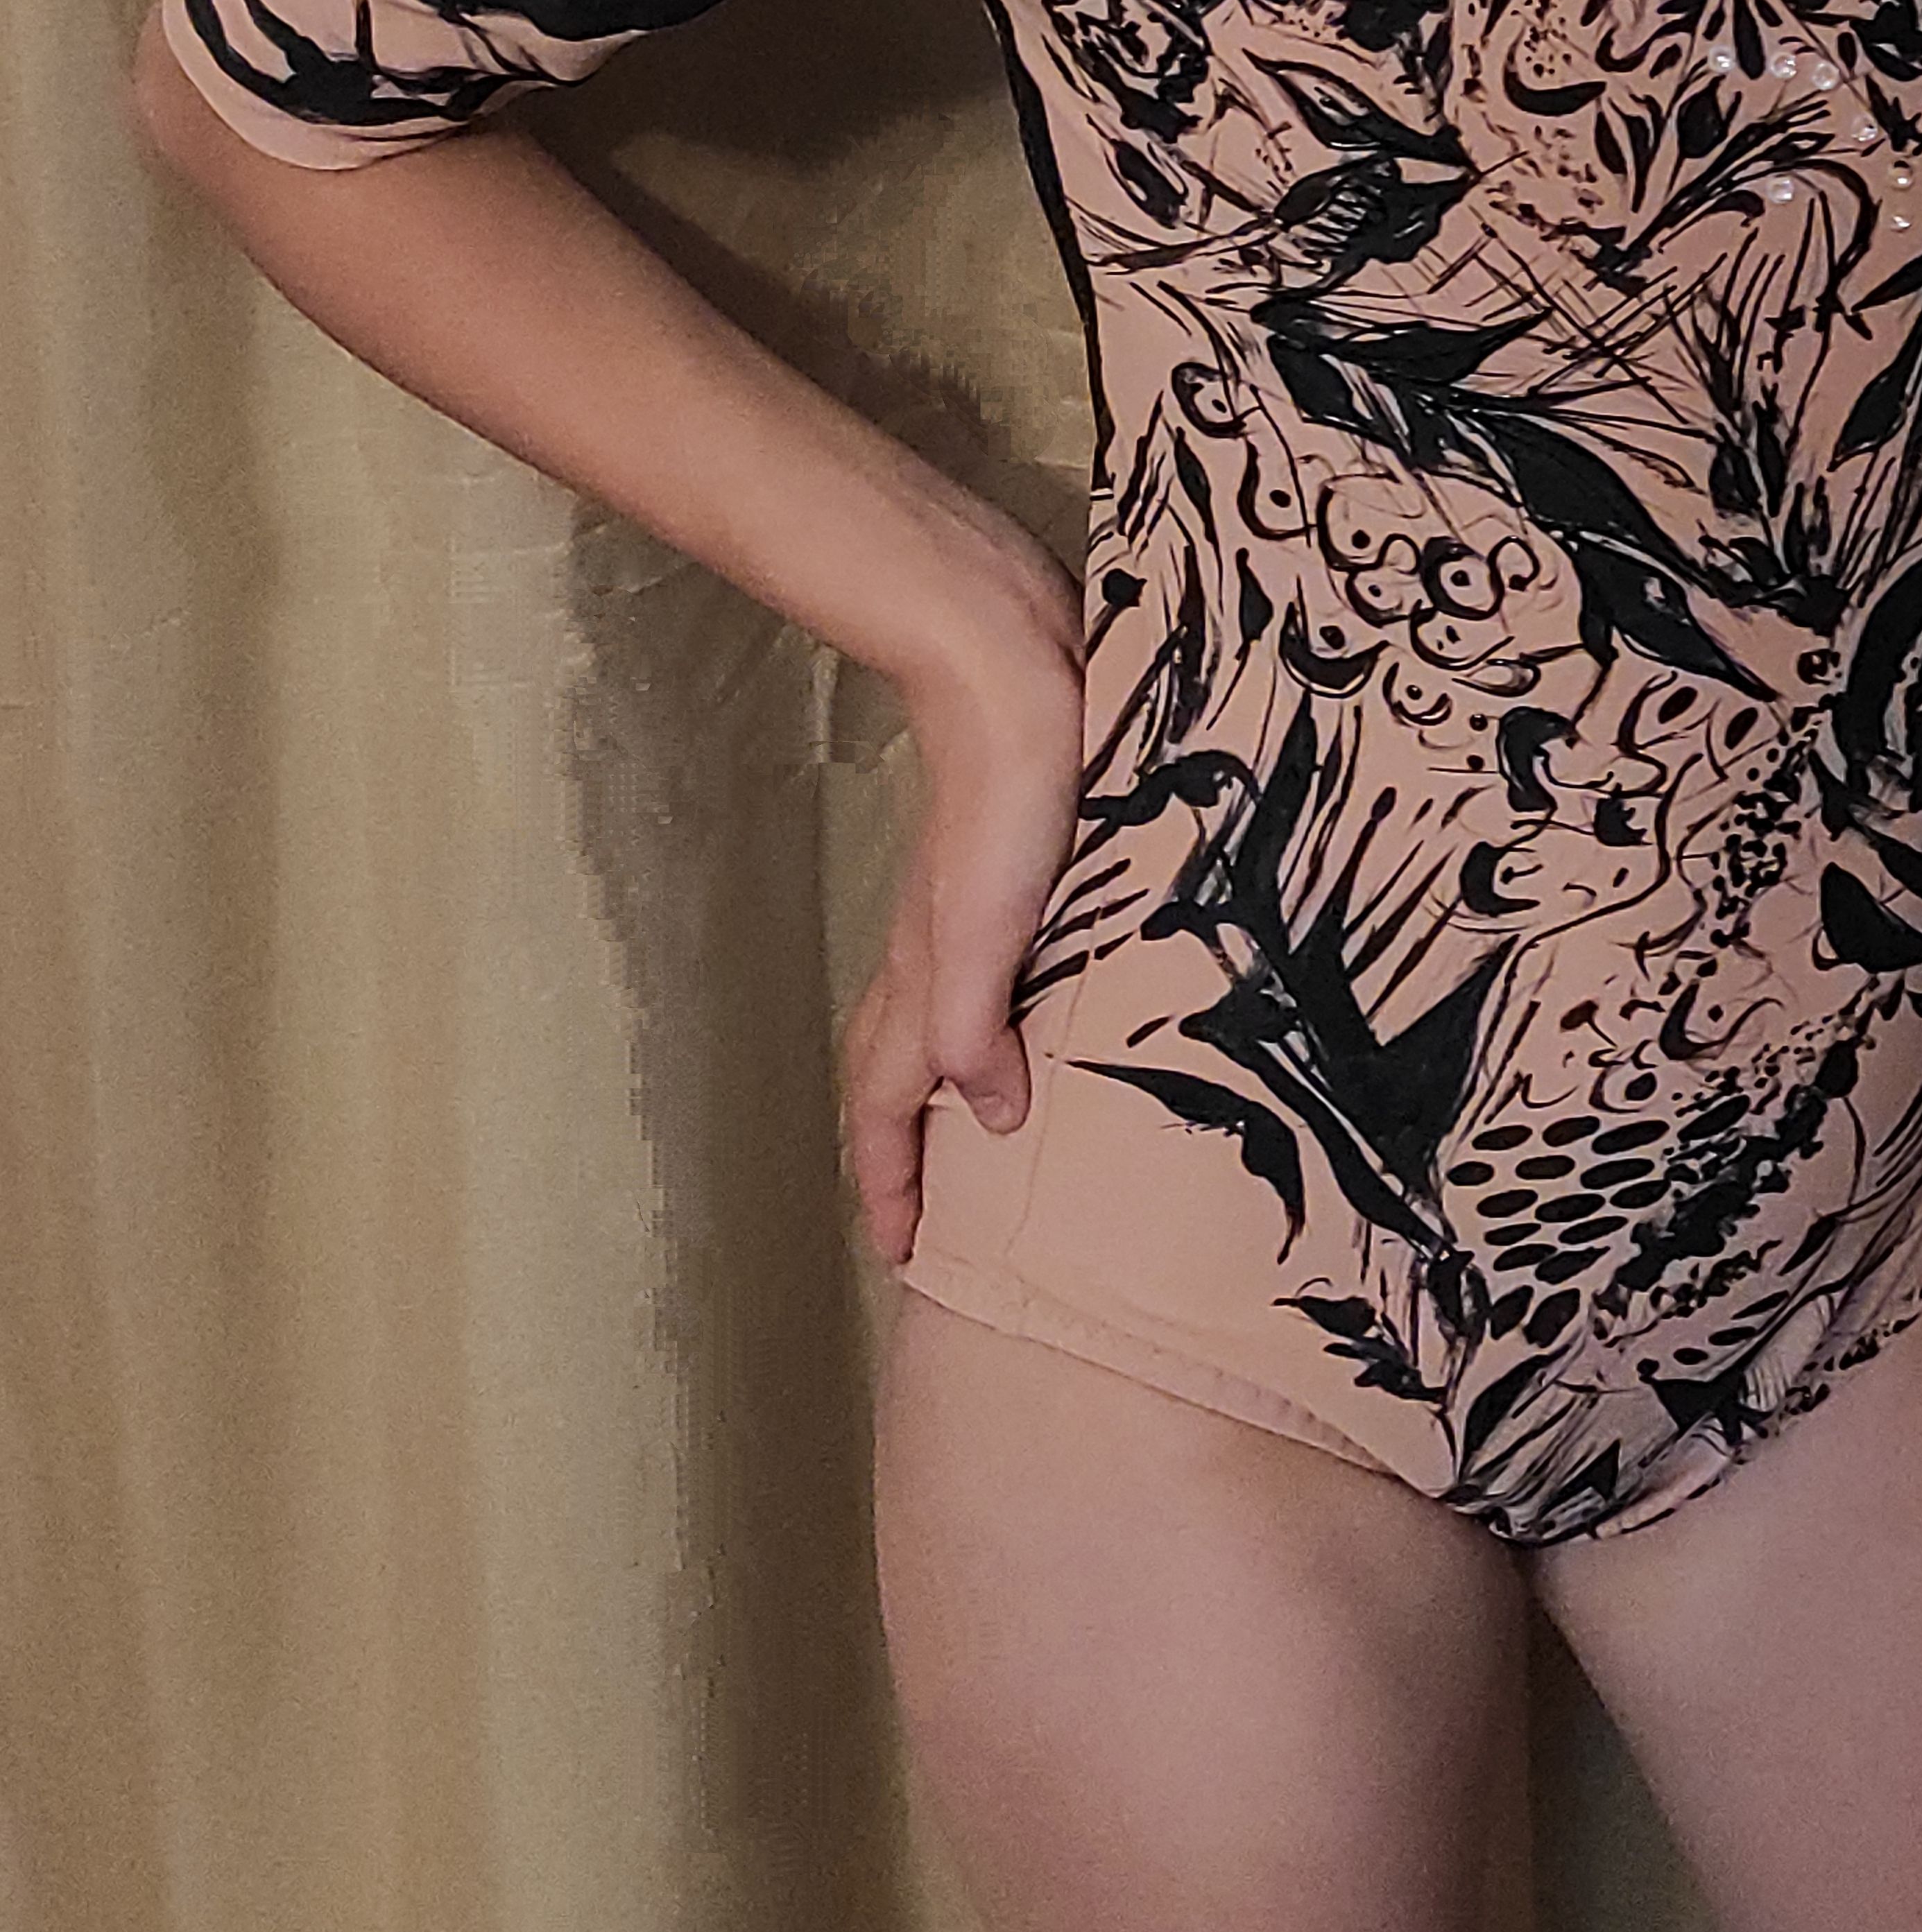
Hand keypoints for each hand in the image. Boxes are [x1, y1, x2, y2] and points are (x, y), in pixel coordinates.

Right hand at [838, 609, 1083, 1270]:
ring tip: (967, 1147)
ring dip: (935, 1099)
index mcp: (925, 979)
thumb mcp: (990, 923)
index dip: (891, 1185)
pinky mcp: (1000, 880)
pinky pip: (972, 984)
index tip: (905, 1258)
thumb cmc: (1009, 796)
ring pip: (928, 1033)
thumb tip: (983, 1118)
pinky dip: (981, 1030)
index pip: (886, 1107)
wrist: (1010, 673)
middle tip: (925, 1224)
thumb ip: (976, 1023)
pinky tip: (1024, 1023)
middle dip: (898, 1159)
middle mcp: (931, 959)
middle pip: (892, 1080)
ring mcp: (960, 919)